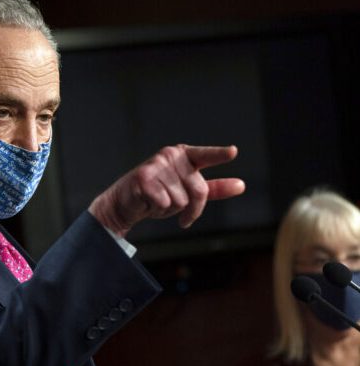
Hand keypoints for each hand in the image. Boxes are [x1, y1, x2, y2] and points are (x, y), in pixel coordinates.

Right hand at [88, 144, 244, 236]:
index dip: (218, 154)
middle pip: (199, 190)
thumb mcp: (188, 191)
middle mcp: (171, 155)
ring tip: (158, 202)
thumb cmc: (158, 195)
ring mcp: (156, 165)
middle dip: (193, 209)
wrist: (125, 204)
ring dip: (171, 209)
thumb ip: (214, 188)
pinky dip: (158, 209)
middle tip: (181, 214)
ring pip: (181, 199)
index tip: (233, 152)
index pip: (205, 155)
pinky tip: (148, 203)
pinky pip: (165, 203)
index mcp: (184, 155)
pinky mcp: (144, 178)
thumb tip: (241, 185)